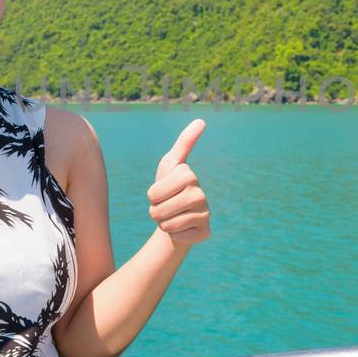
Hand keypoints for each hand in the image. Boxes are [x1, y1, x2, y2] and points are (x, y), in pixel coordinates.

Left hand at [147, 119, 210, 248]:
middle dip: (155, 212)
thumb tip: (201, 120)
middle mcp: (201, 194)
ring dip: (164, 223)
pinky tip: (183, 228)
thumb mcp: (170, 165)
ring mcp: (205, 214)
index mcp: (189, 175)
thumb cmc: (170, 189)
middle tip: (166, 207)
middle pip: (158, 210)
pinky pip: (178, 236)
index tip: (161, 193)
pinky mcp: (205, 232)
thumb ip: (183, 142)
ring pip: (168, 224)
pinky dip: (175, 234)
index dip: (151, 196)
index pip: (153, 193)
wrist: (178, 217)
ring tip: (173, 217)